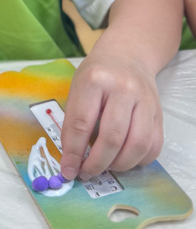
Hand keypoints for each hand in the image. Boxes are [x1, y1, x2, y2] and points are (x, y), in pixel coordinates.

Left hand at [60, 49, 162, 180]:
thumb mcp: (77, 87)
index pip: (81, 124)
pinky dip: (138, 161)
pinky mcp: (159, 113)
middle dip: (97, 163)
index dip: (73, 152)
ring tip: (106, 166)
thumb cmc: (98, 74)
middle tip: (87, 173)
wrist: (128, 55)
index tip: (69, 170)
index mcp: (96, 80)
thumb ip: (74, 120)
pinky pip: (153, 146)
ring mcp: (145, 101)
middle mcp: (123, 89)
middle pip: (112, 137)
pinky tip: (124, 159)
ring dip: (119, 165)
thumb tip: (72, 160)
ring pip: (137, 145)